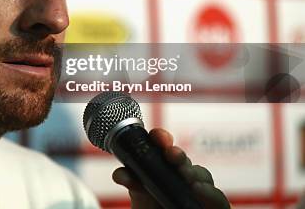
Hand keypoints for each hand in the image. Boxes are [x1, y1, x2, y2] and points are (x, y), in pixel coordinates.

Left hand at [111, 128, 230, 208]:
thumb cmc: (153, 207)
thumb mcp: (140, 194)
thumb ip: (132, 182)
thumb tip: (121, 174)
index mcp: (165, 167)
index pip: (164, 145)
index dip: (162, 137)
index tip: (158, 137)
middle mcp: (184, 175)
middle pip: (185, 160)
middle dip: (178, 155)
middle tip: (171, 155)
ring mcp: (200, 191)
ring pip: (203, 176)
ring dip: (194, 172)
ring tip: (186, 176)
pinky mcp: (213, 205)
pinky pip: (218, 199)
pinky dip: (211, 193)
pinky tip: (199, 190)